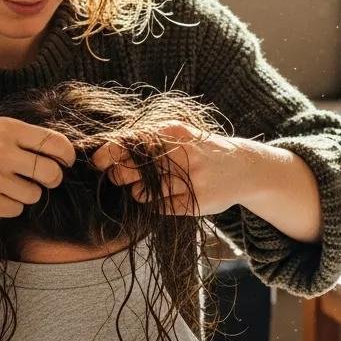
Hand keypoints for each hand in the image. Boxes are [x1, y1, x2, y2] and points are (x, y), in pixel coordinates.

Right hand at [0, 116, 75, 217]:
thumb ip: (19, 138)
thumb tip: (58, 151)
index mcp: (5, 129)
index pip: (53, 142)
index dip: (66, 155)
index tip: (65, 162)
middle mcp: (0, 151)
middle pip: (50, 173)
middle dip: (51, 179)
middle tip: (42, 180)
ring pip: (34, 194)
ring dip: (25, 194)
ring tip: (3, 185)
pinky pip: (16, 209)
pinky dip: (8, 206)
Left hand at [90, 120, 246, 216]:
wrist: (243, 168)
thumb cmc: (201, 150)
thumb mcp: (179, 134)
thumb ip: (148, 138)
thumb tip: (106, 149)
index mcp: (175, 132)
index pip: (130, 142)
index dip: (108, 153)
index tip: (97, 161)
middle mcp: (183, 154)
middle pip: (131, 169)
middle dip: (118, 175)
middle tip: (120, 176)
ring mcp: (191, 179)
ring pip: (143, 192)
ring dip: (137, 192)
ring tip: (148, 187)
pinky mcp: (196, 201)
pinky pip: (159, 208)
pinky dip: (155, 205)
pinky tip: (165, 197)